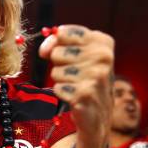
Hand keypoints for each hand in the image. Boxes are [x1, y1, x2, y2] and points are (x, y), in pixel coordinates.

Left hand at [39, 24, 113, 147]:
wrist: (97, 114)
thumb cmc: (85, 79)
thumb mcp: (78, 56)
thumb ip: (58, 43)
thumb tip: (44, 49)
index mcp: (103, 42)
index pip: (64, 32)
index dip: (56, 43)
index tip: (63, 54)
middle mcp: (103, 57)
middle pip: (57, 53)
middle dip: (59, 65)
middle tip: (74, 75)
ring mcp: (96, 76)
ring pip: (55, 72)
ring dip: (61, 81)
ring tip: (75, 86)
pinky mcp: (85, 94)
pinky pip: (57, 88)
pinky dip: (62, 94)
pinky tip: (75, 97)